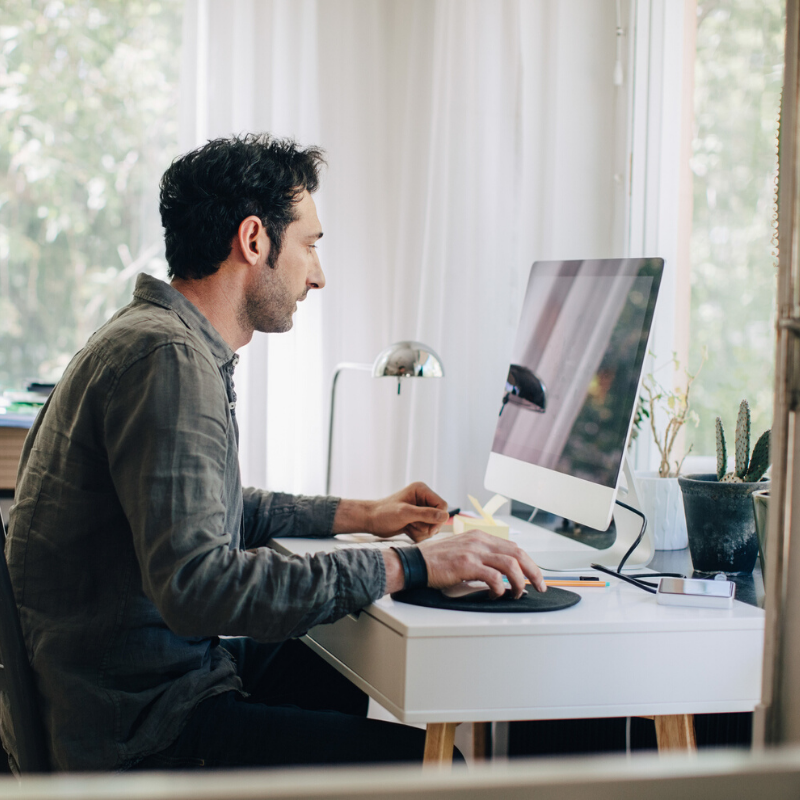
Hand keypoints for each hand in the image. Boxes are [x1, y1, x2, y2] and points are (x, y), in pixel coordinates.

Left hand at [368, 482, 448, 541]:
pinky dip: (418, 534)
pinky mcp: (417, 519)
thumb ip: (426, 514)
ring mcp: (420, 510)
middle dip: (427, 526)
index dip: (438, 518)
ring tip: (408, 527)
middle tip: (413, 526)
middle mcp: (423, 499)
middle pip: (439, 517)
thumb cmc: (384, 513)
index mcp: (421, 490)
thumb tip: (445, 516)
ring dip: (421, 531)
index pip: (442, 505)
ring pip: (433, 526)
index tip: (430, 530)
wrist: (370, 520)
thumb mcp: (405, 513)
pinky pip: (426, 531)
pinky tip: (407, 530)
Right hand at [418, 530, 545, 597]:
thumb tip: (501, 573)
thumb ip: (481, 556)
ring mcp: (473, 551)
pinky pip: (494, 577)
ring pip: (510, 564)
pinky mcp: (466, 564)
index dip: (529, 562)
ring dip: (519, 582)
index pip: (514, 547)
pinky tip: (497, 595)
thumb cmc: (435, 560)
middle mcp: (479, 540)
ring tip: (518, 593)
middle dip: (534, 572)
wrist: (415, 562)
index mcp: (480, 536)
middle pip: (518, 553)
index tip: (535, 575)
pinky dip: (500, 588)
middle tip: (540, 586)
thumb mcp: (462, 550)